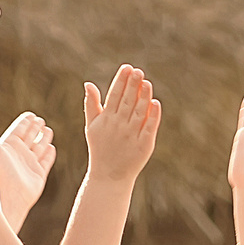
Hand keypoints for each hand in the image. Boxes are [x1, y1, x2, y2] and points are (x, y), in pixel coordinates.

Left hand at [0, 110, 54, 206]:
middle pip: (29, 138)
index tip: (31, 115)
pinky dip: (49, 154)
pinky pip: (46, 162)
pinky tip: (51, 147)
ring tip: (48, 130)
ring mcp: (29, 165)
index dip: (24, 122)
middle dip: (35, 128)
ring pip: (38, 148)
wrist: (8, 196)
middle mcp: (19, 155)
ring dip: (43, 139)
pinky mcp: (38, 175)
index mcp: (8, 147)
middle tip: (40, 120)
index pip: (18, 130)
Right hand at [83, 65, 159, 186]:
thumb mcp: (92, 126)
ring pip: (138, 112)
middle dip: (132, 85)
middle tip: (138, 70)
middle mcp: (119, 125)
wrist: (109, 176)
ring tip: (146, 82)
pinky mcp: (143, 145)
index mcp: (106, 119)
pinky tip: (155, 103)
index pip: (114, 95)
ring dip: (143, 97)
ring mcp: (131, 135)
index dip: (121, 81)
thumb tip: (88, 83)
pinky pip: (148, 128)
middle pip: (127, 101)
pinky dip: (152, 116)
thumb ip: (92, 105)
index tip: (127, 67)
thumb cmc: (100, 149)